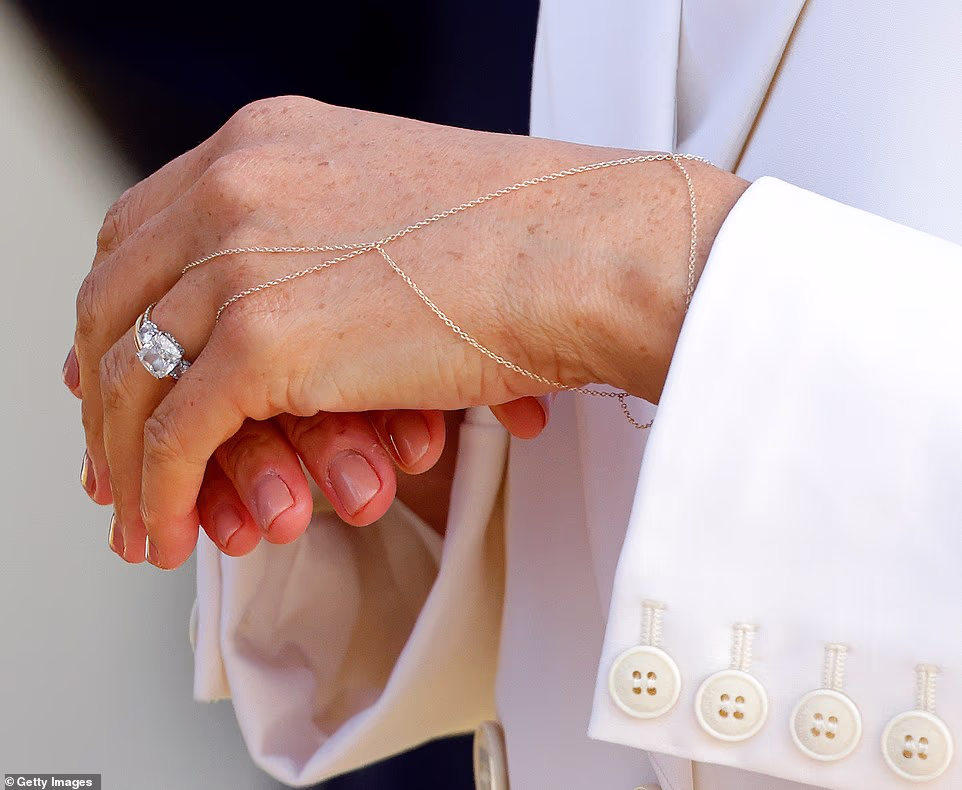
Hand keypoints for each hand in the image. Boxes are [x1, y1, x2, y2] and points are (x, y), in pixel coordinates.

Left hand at [68, 96, 746, 568]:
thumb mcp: (394, 209)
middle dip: (104, 389)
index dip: (121, 310)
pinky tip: (166, 529)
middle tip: (112, 453)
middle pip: (114, 300)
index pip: (144, 231)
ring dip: (125, 457)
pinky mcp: (264, 342)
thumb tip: (301, 311)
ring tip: (138, 511)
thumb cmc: (531, 237)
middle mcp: (237, 187)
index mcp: (266, 145)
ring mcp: (242, 261)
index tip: (122, 369)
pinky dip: (160, 492)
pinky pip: (176, 436)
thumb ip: (322, 241)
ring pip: (129, 376)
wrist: (592, 251)